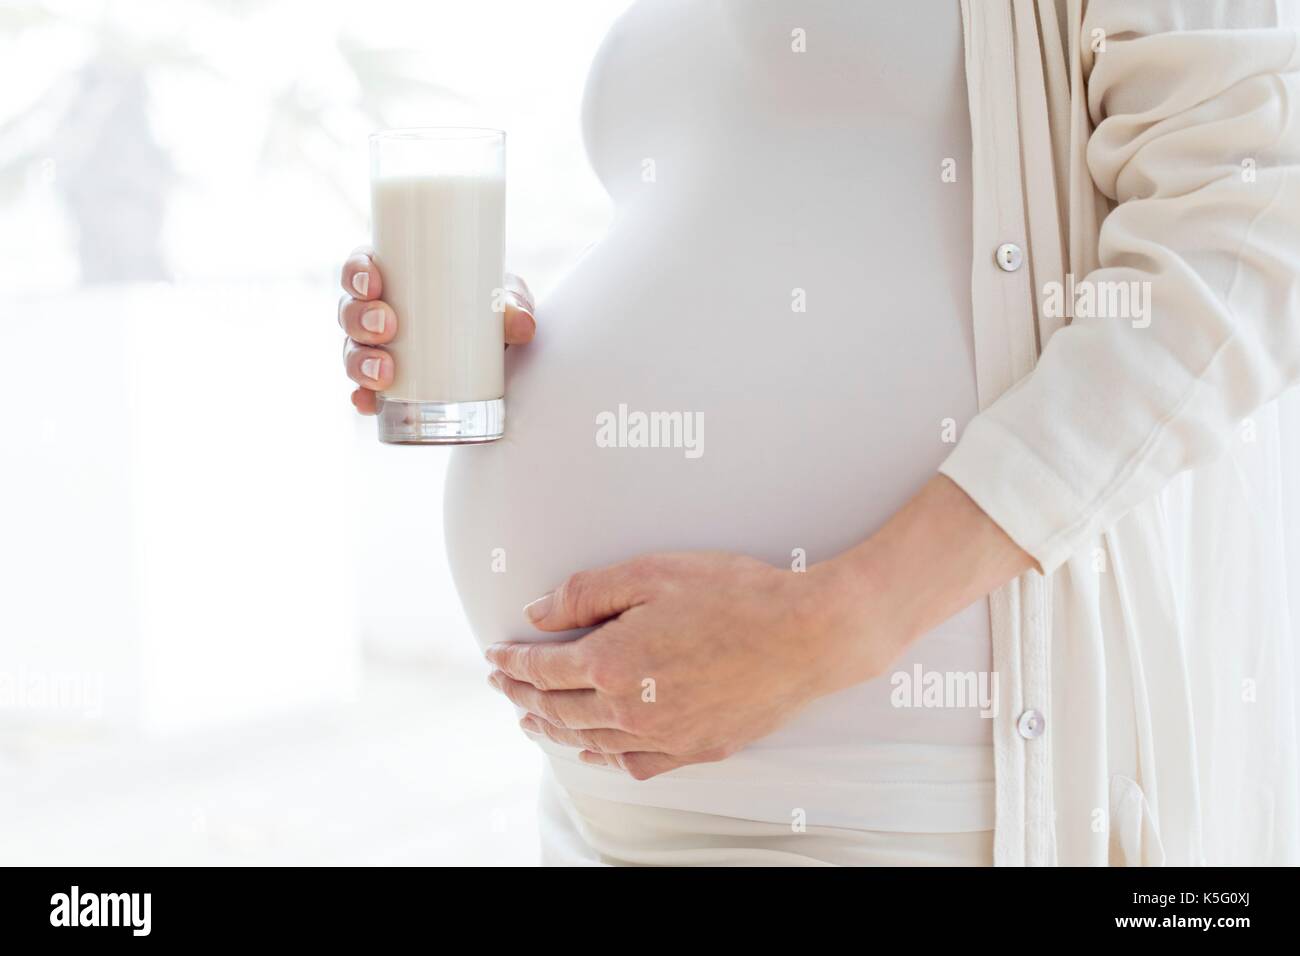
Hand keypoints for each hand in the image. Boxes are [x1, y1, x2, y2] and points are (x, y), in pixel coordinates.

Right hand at [337, 247, 536, 413]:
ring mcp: (378, 351)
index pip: (361, 269)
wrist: (499, 358)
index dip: (356, 273)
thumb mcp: (504, 303)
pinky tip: (368, 404)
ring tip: (384, 373)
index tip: (373, 283)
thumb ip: (513, 306)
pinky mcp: (387, 386)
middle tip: (386, 327)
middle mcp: (379, 314)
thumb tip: (522, 325)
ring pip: (352, 352)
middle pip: (350, 311)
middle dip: (359, 319)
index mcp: (398, 281)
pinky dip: (364, 398)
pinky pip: (365, 392)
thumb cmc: (491, 314)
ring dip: (359, 361)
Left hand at [484, 475, 1033, 780]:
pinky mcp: (697, 749)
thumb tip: (538, 612)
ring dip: (556, 730)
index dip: (513, 663)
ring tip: (535, 720)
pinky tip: (598, 751)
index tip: (494, 657)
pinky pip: (636, 764)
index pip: (544, 669)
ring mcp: (665, 736)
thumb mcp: (652, 572)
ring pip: (591, 741)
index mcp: (612, 662)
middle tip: (505, 687)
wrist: (808, 635)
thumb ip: (587, 594)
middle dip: (523, 697)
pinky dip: (606, 758)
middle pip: (559, 709)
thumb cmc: (735, 593)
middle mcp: (630, 709)